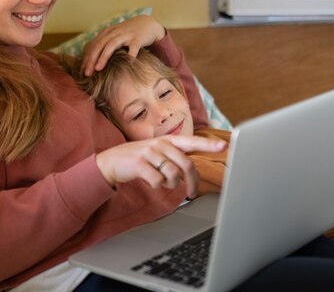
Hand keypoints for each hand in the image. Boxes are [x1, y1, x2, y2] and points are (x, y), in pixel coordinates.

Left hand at [81, 16, 165, 75]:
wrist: (147, 24)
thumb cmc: (128, 35)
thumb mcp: (114, 37)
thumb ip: (103, 45)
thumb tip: (90, 60)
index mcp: (107, 33)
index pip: (93, 45)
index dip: (86, 58)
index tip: (82, 71)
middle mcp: (114, 33)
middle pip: (99, 45)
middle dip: (91, 59)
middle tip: (87, 73)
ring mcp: (126, 35)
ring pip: (111, 45)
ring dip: (103, 57)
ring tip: (98, 69)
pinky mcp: (137, 39)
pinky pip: (133, 48)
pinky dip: (129, 56)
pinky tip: (126, 65)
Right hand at [95, 135, 225, 198]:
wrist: (110, 162)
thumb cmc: (138, 160)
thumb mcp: (156, 153)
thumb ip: (173, 158)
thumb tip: (191, 173)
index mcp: (167, 141)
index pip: (192, 141)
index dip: (208, 144)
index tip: (224, 145)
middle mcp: (160, 144)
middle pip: (186, 163)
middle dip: (192, 182)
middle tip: (191, 193)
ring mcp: (149, 153)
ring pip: (172, 173)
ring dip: (171, 184)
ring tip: (163, 183)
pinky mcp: (139, 163)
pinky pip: (157, 180)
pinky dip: (157, 185)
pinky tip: (151, 182)